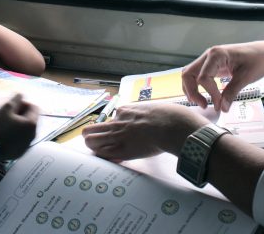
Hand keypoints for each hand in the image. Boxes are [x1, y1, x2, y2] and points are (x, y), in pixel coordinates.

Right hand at [0, 93, 38, 159]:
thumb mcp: (5, 109)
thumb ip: (16, 100)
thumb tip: (22, 95)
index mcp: (32, 124)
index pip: (34, 107)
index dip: (23, 103)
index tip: (12, 106)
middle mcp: (33, 135)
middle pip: (30, 118)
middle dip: (20, 113)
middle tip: (6, 113)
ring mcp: (27, 145)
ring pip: (25, 129)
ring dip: (17, 123)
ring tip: (4, 123)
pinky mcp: (20, 152)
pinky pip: (21, 139)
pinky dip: (15, 134)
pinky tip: (4, 134)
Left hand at [82, 103, 207, 160]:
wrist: (177, 128)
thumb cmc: (175, 118)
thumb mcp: (165, 109)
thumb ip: (160, 113)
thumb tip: (167, 116)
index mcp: (133, 109)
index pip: (118, 113)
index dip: (117, 120)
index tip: (116, 123)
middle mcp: (124, 121)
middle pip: (102, 125)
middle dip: (94, 130)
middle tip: (89, 133)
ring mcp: (123, 135)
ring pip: (98, 137)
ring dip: (92, 140)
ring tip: (86, 141)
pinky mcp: (126, 149)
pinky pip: (107, 151)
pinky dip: (101, 152)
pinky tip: (96, 154)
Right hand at [182, 42, 263, 111]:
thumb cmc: (258, 60)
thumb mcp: (246, 77)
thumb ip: (232, 92)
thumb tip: (222, 109)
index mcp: (216, 55)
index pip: (203, 77)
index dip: (210, 94)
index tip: (220, 105)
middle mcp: (208, 55)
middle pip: (189, 74)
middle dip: (192, 92)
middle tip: (204, 106)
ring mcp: (208, 60)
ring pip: (189, 74)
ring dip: (191, 89)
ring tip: (202, 103)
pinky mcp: (211, 65)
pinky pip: (197, 75)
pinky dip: (196, 87)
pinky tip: (204, 97)